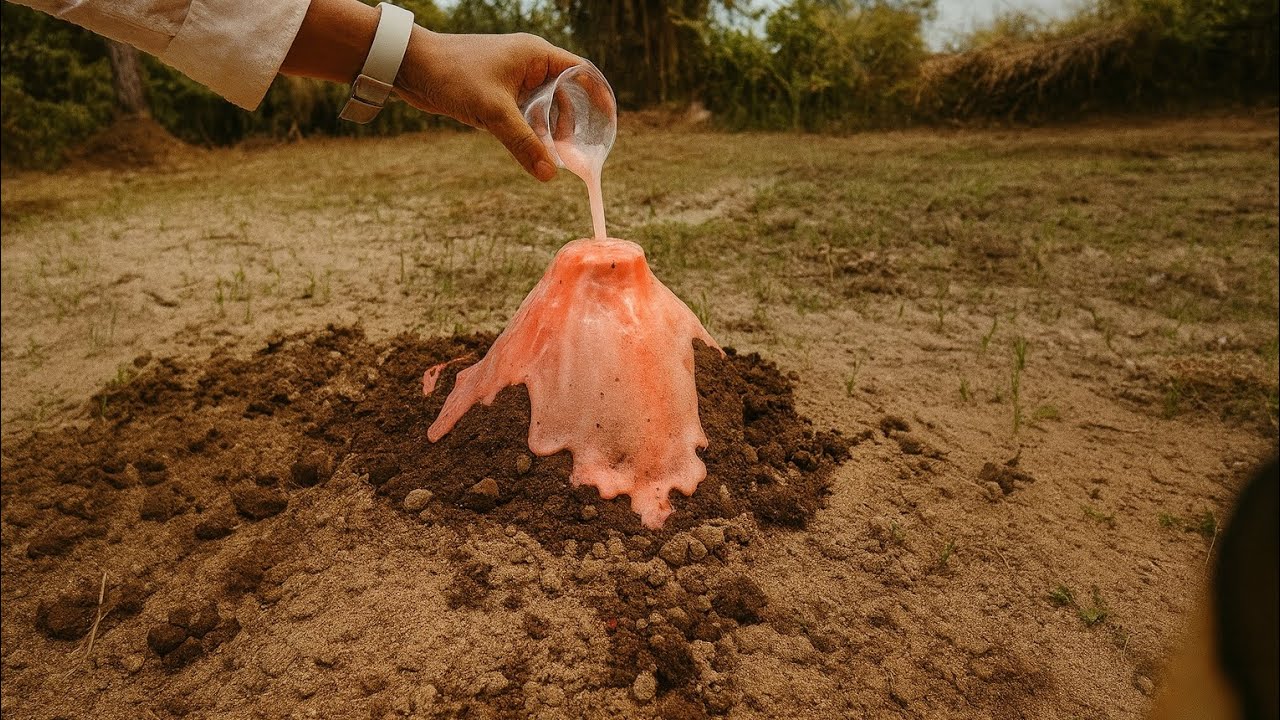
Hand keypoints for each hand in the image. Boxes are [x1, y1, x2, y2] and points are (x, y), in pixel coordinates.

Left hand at [395, 29, 583, 181]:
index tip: (609, 119)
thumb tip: (549, 175)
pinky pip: (523, 114)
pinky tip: (531, 151)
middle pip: (564, 94)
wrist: (410, 66)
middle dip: (571, 123)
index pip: (580, 72)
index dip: (597, 94)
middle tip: (574, 152)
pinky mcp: (496, 94)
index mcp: (536, 55)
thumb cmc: (452, 75)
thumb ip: (523, 143)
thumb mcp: (493, 112)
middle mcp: (528, 64)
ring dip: (548, 131)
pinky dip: (530, 131)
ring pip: (542, 107)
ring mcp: (512, 79)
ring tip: (554, 157)